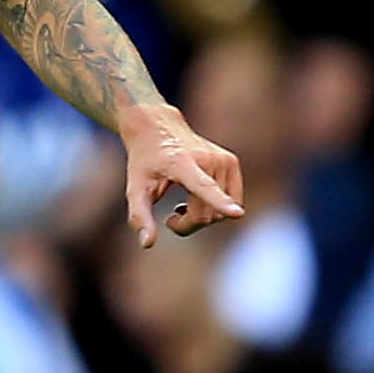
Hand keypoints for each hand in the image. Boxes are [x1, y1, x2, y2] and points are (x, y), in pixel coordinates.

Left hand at [122, 105, 242, 246]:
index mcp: (182, 164)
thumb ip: (139, 217)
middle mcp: (208, 158)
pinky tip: (196, 199)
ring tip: (181, 207)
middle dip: (189, 224)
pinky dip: (215, 208)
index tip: (237, 214)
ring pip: (221, 211)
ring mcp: (223, 159)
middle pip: (208, 213)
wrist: (158, 128)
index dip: (220, 203)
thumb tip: (147, 244)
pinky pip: (231, 202)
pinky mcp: (232, 162)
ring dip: (202, 218)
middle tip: (171, 219)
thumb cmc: (144, 162)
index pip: (203, 187)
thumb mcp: (135, 189)